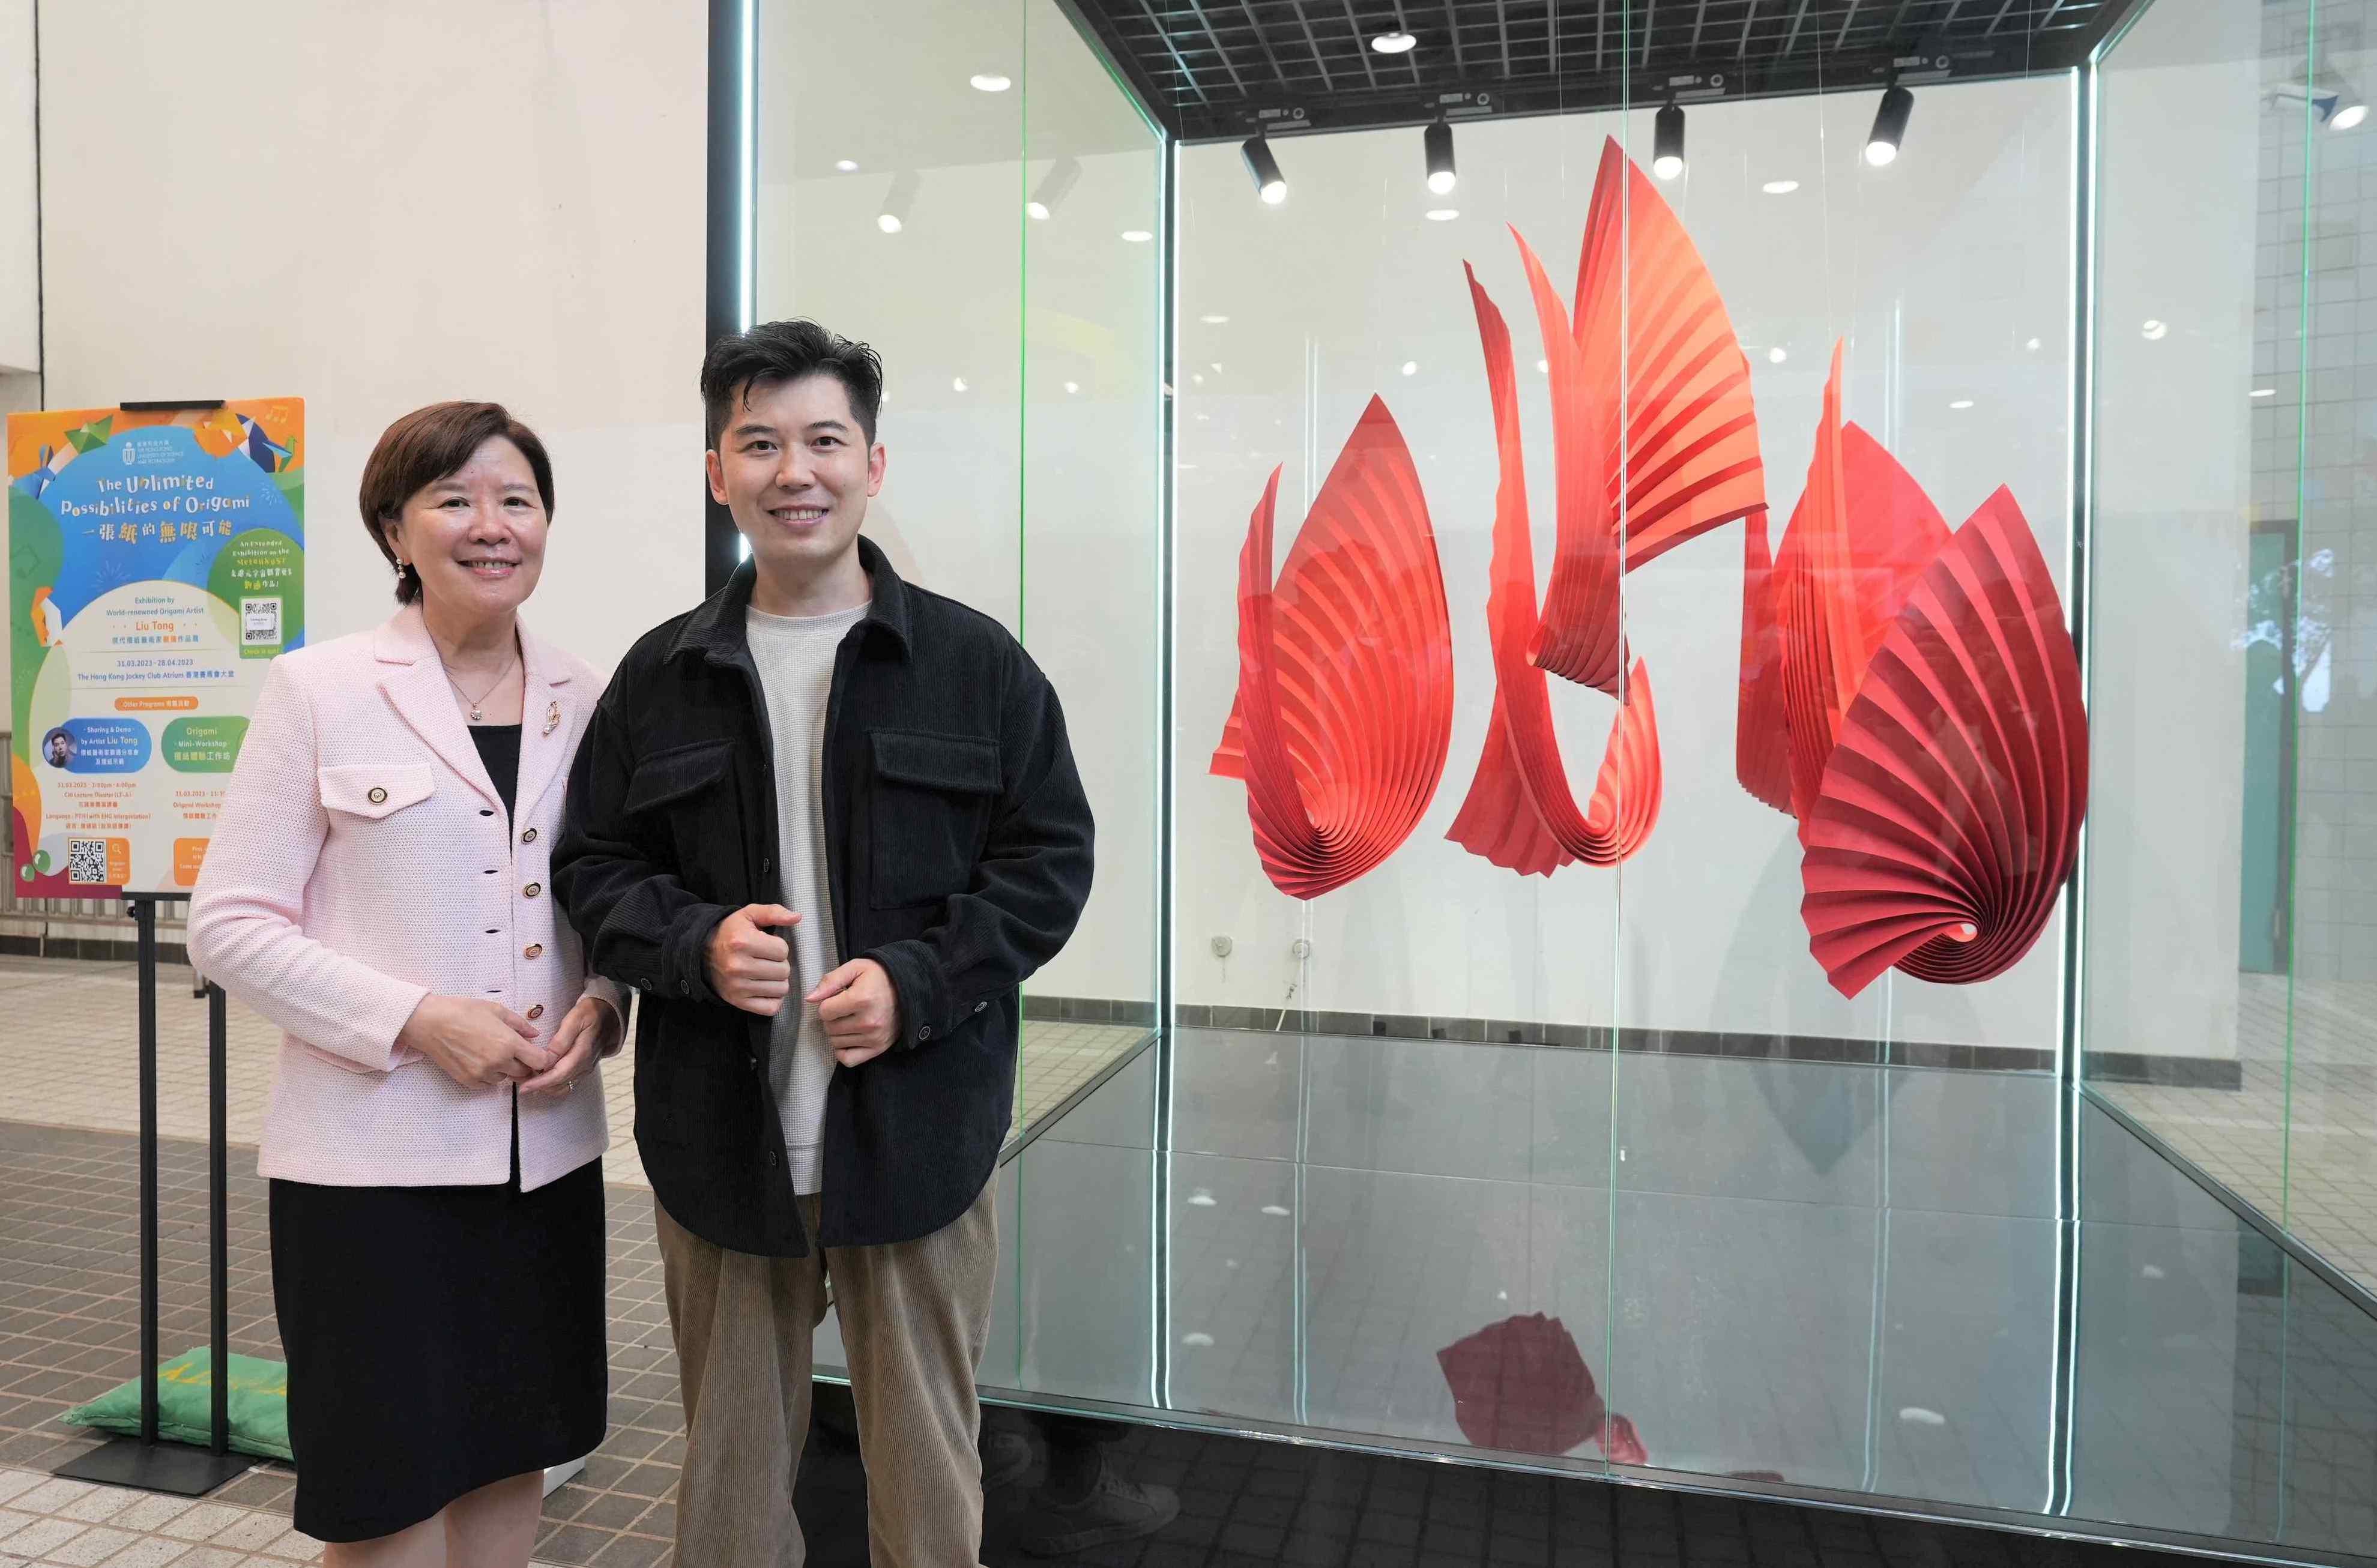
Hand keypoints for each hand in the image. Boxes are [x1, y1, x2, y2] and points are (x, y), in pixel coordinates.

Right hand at [398, 995, 551, 1089]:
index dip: (542, 1059)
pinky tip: (479, 1059)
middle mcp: (498, 1062)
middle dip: (524, 1063)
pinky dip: (489, 1075)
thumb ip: (520, 1024)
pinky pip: (488, 1084)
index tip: (538, 1054)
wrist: (430, 1023)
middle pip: (524, 1072)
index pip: (539, 1061)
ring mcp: (482, 1074)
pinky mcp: (468, 1081)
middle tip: (514, 1050)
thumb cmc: (463, 1011)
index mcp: (508, 1043)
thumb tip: (535, 1034)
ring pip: (505, 1078)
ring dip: (505, 1069)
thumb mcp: (496, 1010)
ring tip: (491, 1051)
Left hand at [521, 995, 620, 1096]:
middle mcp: (584, 1065)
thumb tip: (547, 1058)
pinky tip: (542, 1078)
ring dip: (546, 1087)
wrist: (608, 1014)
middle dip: (539, 1087)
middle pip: (559, 1084)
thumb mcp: (575, 1019)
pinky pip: (567, 1082)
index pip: (558, 1075)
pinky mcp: (583, 1068)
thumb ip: (561, 1040)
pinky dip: (553, 1084)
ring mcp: (585, 1068)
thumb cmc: (589, 1013)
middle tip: (519, 1083)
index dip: (540, 1083)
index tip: (524, 1087)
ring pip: (563, 1087)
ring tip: (528, 1081)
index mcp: (581, 1053)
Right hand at [706, 903, 799, 1015]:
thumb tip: (797, 917)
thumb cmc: (731, 933)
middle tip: (766, 960)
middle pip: (783, 971)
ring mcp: (737, 987)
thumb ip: (774, 912)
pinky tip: (765, 988)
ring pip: (781, 989)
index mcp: (742, 942)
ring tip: (766, 972)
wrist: (702, 954)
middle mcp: (738, 966)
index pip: (782, 950)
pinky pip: (771, 1008)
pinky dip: (773, 999)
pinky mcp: (738, 1002)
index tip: (767, 946)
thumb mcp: (749, 915)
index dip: (779, 947)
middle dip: (780, 964)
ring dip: (778, 981)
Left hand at [809, 959, 898, 1066]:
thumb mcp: (855, 968)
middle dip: (832, 1017)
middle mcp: (868, 1021)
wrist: (909, 988)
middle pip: (829, 1028)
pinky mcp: (878, 1048)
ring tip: (850, 1019)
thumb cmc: (879, 977)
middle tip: (845, 1008)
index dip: (827, 1003)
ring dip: (838, 1032)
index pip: (824, 1011)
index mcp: (861, 999)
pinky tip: (849, 1037)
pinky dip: (843, 1050)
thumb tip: (809, 999)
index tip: (838, 997)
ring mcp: (874, 1037)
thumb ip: (830, 981)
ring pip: (835, 1043)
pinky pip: (847, 1059)